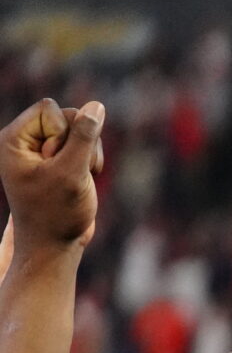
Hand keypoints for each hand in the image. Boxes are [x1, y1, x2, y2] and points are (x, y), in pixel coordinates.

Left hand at [0, 99, 104, 252]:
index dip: (63, 132)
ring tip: (79, 179)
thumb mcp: (71, 173)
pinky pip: (84, 145)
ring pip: (80, 130)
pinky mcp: (59, 160)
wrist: (55, 246)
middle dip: (79, 143)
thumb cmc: (57, 213)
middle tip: (71, 172)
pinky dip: (90, 161)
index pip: (49, 109)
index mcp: (14, 139)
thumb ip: (84, 137)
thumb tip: (97, 106)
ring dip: (88, 153)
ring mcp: (43, 150)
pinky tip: (83, 180)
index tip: (56, 163)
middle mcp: (26, 141)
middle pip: (67, 117)